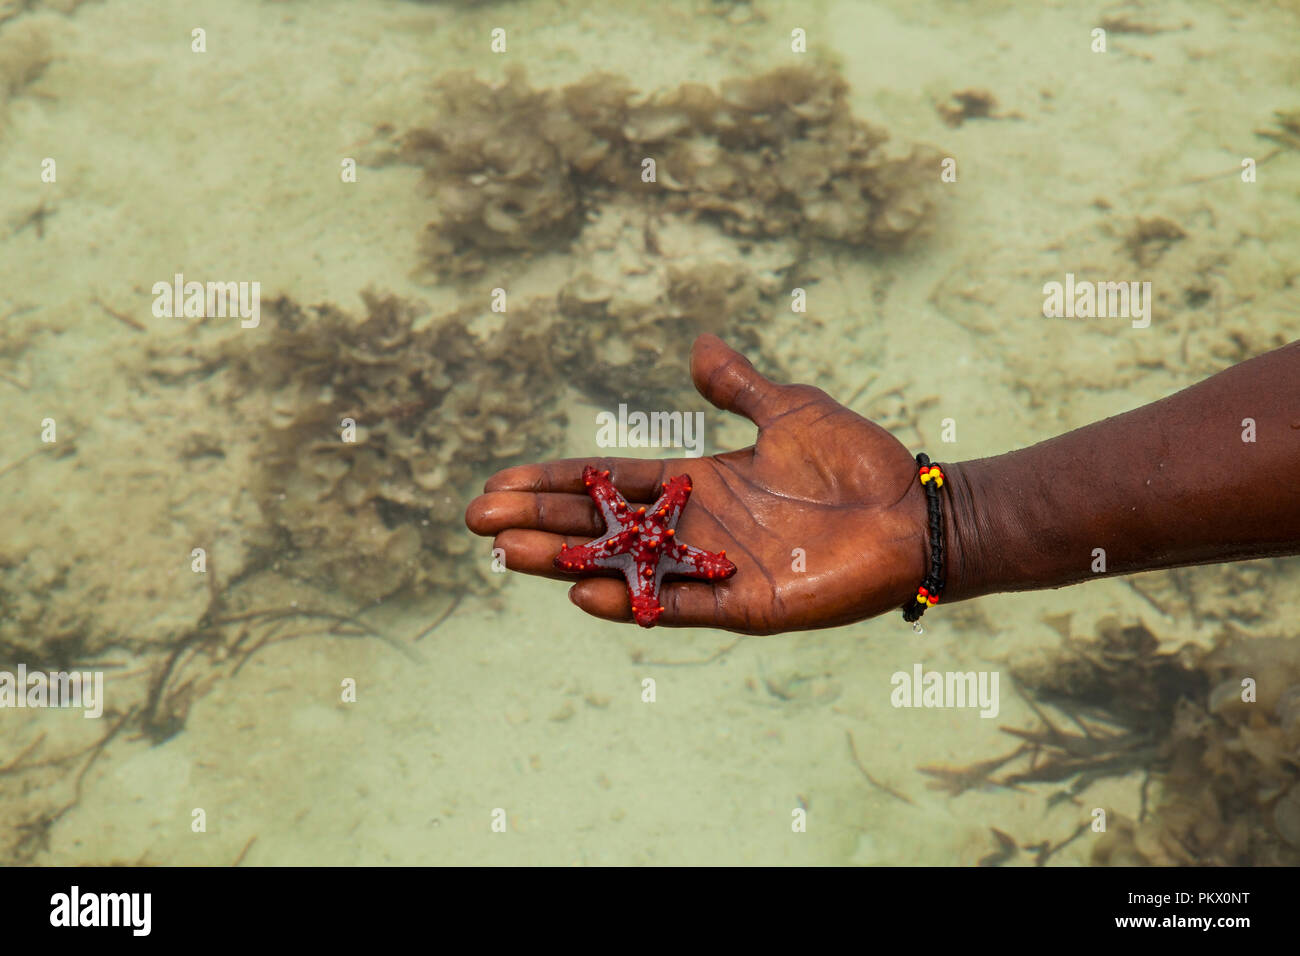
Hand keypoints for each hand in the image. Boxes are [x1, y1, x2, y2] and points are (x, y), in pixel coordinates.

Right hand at [465, 334, 928, 633]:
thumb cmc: (856, 460)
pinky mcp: (744, 606)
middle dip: (539, 520)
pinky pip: (677, 606)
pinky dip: (630, 601)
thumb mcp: (788, 409)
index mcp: (698, 483)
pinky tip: (581, 590)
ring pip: (623, 567)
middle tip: (476, 520)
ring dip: (565, 560)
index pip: (609, 482)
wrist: (913, 511)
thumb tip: (695, 347)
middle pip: (600, 523)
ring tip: (508, 553)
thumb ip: (738, 386)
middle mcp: (694, 528)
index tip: (500, 480)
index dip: (555, 481)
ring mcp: (715, 569)